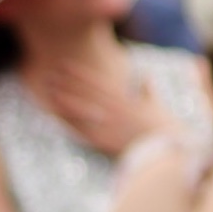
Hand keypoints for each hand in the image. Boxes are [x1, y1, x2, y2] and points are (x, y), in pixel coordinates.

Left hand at [33, 62, 176, 156]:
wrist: (165, 147)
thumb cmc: (162, 126)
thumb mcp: (156, 104)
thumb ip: (148, 89)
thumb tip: (146, 75)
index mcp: (124, 99)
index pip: (96, 82)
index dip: (78, 73)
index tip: (64, 64)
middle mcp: (112, 109)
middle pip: (84, 93)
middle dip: (66, 82)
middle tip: (48, 73)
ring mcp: (106, 123)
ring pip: (80, 109)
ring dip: (63, 99)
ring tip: (47, 92)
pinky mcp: (103, 140)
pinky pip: (81, 131)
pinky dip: (68, 124)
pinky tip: (55, 118)